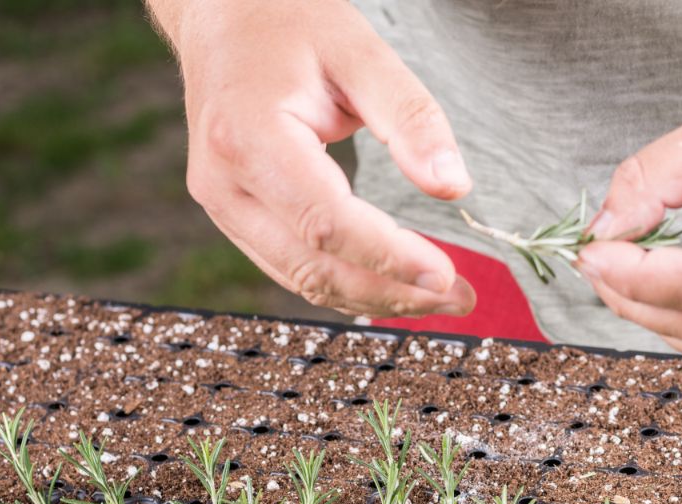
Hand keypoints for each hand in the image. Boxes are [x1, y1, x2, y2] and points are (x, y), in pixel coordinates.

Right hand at [150, 0, 475, 316]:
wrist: (221, 16)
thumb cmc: (289, 22)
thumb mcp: (360, 52)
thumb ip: (410, 118)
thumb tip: (453, 187)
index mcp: (248, 138)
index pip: (326, 223)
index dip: (389, 257)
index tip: (446, 275)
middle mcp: (224, 184)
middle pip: (313, 267)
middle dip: (391, 291)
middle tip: (459, 297)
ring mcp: (222, 206)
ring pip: (301, 279)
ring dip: (374, 297)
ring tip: (439, 296)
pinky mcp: (234, 216)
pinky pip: (291, 267)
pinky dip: (346, 284)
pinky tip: (393, 283)